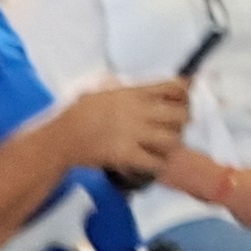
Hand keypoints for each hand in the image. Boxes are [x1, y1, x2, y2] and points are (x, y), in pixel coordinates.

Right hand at [59, 81, 192, 184]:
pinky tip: (154, 162)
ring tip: (165, 146)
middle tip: (177, 125)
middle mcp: (139, 111)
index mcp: (134, 93)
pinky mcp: (128, 155)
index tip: (185, 98)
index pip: (173, 87)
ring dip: (173, 143)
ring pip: (172, 139)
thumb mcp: (104, 90)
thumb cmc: (79, 111)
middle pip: (180, 114)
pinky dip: (158, 163)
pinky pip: (156, 161)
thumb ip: (127, 91)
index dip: (185, 92)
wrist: (64, 135)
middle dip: (184, 120)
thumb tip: (143, 91)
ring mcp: (135, 134)